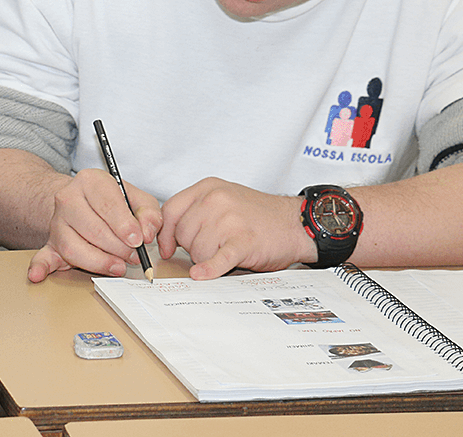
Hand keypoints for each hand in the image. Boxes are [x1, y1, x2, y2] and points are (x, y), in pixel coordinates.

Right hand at [26, 169, 161, 282]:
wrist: (84, 203)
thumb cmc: (113, 202)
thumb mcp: (137, 198)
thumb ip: (148, 213)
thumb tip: (146, 234)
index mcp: (90, 181)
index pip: (107, 204)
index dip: (125, 225)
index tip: (138, 240)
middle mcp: (68, 198)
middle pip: (93, 229)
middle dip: (117, 248)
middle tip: (133, 256)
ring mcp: (57, 222)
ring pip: (74, 247)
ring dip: (99, 262)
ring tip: (117, 266)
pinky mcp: (50, 243)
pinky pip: (42, 256)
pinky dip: (40, 267)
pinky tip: (37, 275)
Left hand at [157, 177, 311, 279]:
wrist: (296, 223)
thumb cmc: (259, 215)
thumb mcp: (224, 199)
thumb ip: (196, 210)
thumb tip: (169, 237)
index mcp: (208, 187)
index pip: (171, 210)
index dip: (165, 233)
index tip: (166, 248)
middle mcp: (216, 199)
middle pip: (183, 233)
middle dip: (193, 246)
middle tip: (215, 245)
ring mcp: (229, 219)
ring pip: (197, 250)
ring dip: (208, 258)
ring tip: (228, 249)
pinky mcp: (243, 240)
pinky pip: (217, 258)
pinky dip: (209, 269)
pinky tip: (202, 274)